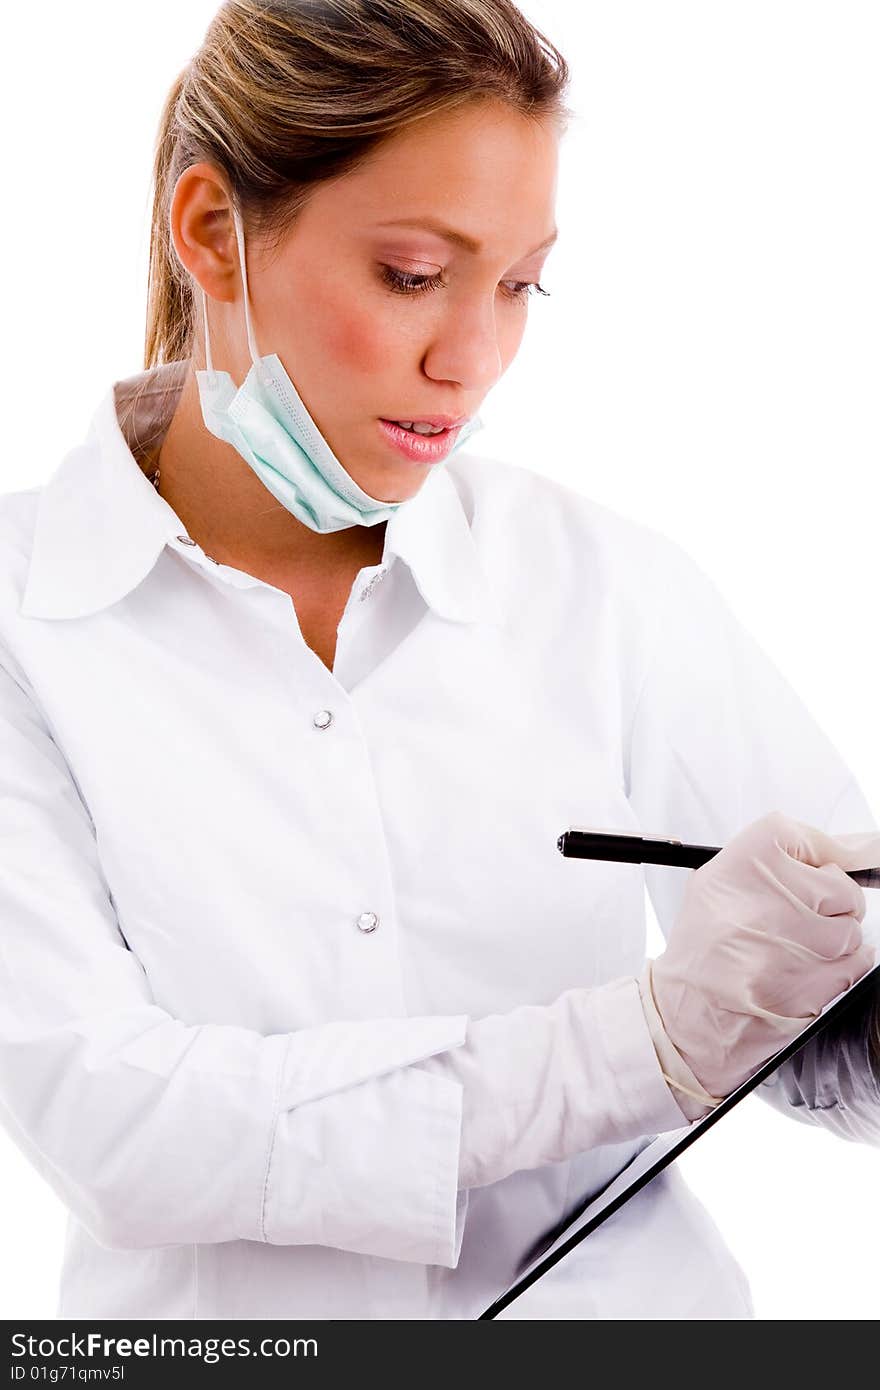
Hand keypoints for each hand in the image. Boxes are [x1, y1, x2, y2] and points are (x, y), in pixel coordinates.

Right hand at [648, 811, 878, 1098]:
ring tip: (791, 950)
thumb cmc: (703, 946)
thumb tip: (861, 847)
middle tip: (795, 919)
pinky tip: (801, 971)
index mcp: (746, 861)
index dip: (822, 859)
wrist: (690, 1010)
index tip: (821, 870)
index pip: (815, 840)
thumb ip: (787, 856)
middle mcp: (773, 896)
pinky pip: (856, 963)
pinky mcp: (818, 981)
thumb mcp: (722, 881)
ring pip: (850, 929)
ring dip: (831, 941)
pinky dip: (837, 969)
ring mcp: (798, 940)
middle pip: (842, 886)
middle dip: (829, 905)